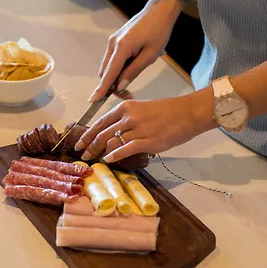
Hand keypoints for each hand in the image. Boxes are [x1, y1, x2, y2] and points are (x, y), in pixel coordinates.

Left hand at [75, 93, 214, 162]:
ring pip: (112, 142)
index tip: (79, 144)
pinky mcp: (148, 141)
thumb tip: (110, 132)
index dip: (87, 135)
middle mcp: (128, 117)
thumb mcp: (141, 108)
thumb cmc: (165, 111)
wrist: (187, 113)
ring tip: (95, 159)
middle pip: (102, 134)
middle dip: (89, 146)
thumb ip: (125, 118)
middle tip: (83, 155)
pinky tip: (108, 160)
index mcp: (125, 107)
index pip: (100, 122)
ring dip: (101, 152)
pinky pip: (126, 149)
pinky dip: (115, 155)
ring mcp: (138, 129)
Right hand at [89, 0, 195, 102]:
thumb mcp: (150, 55)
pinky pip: (112, 60)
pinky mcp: (115, 40)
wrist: (159, 11)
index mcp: (121, 47)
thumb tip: (119, 86)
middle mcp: (112, 44)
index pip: (109, 74)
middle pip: (106, 72)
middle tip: (129, 93)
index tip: (93, 101)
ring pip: (108, 67)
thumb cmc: (159, 31)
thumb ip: (133, 71)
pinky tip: (131, 67)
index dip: (101, 89)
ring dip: (115, 77)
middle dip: (112, 85)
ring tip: (130, 81)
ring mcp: (112, 41)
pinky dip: (117, 69)